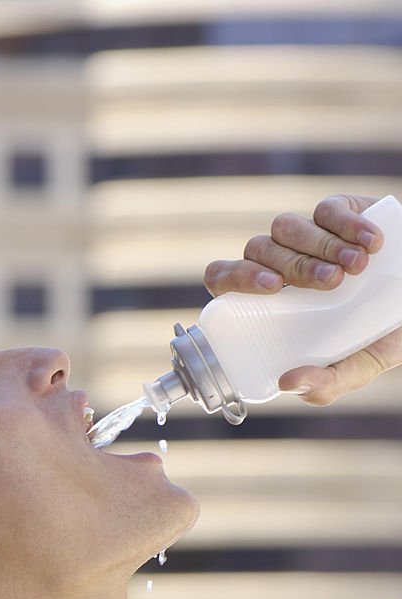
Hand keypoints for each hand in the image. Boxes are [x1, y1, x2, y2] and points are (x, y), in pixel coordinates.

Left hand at [204, 194, 401, 405]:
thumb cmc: (378, 338)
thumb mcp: (354, 369)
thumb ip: (324, 384)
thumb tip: (287, 382)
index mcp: (267, 302)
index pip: (224, 278)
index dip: (235, 277)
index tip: (273, 287)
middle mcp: (279, 264)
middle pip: (257, 249)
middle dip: (295, 265)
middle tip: (333, 282)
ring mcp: (306, 236)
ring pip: (286, 226)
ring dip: (320, 245)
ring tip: (357, 268)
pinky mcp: (338, 213)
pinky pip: (327, 209)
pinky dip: (348, 225)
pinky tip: (373, 244)